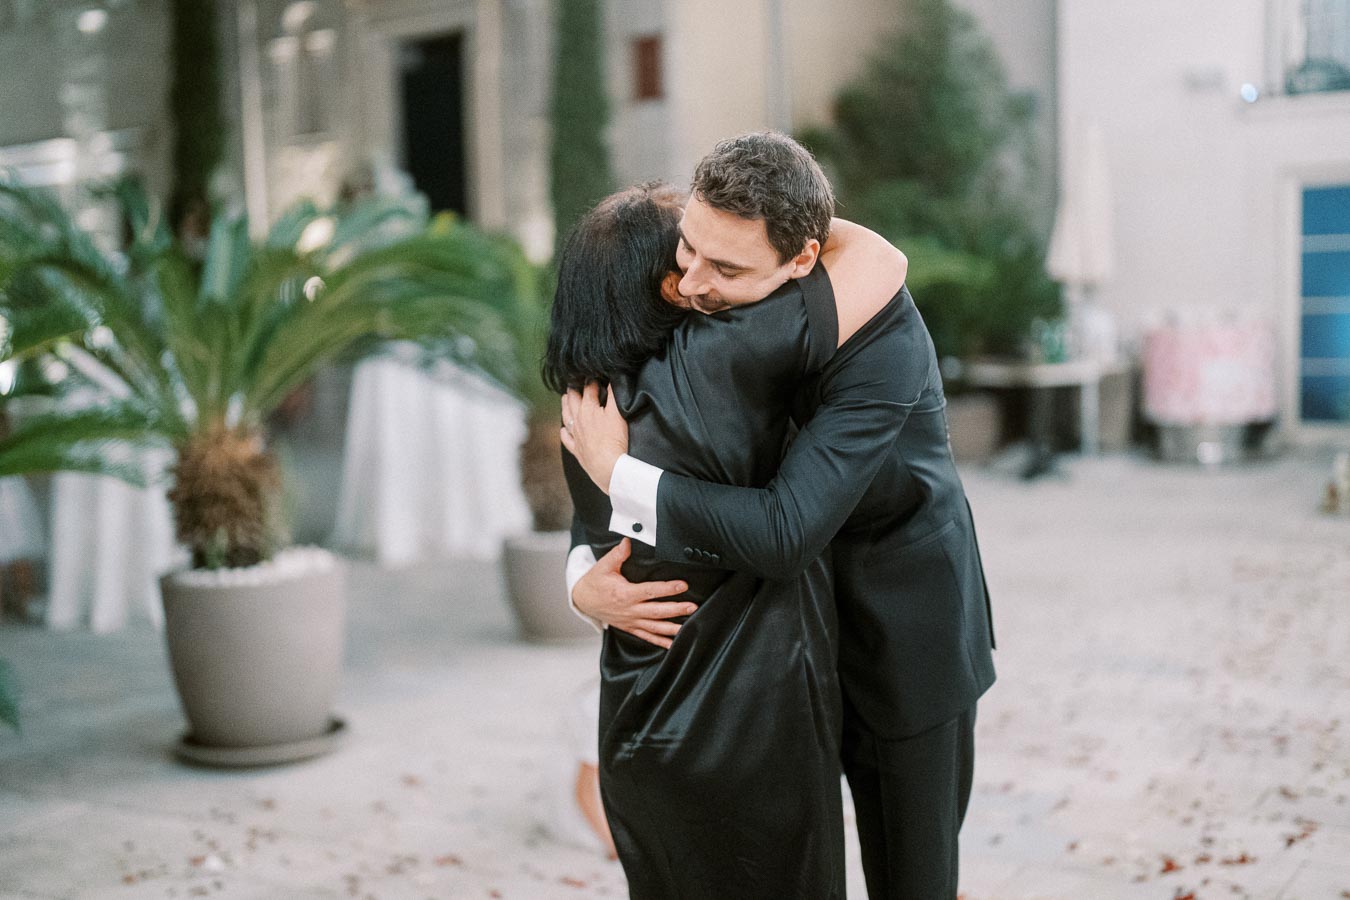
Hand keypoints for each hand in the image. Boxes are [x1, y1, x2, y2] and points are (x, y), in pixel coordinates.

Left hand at [560, 382, 628, 493]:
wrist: (609, 467)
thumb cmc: (615, 440)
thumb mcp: (618, 413)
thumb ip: (614, 394)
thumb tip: (612, 378)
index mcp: (588, 408)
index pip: (588, 389)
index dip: (591, 380)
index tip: (593, 376)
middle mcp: (578, 419)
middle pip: (572, 400)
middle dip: (573, 390)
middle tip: (572, 382)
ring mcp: (575, 435)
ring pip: (566, 416)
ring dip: (565, 406)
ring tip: (565, 398)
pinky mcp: (577, 449)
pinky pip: (566, 438)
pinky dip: (563, 432)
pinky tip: (563, 429)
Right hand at [573, 539, 693, 648]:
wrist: (583, 600)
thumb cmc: (595, 583)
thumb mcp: (603, 566)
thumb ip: (618, 554)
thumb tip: (628, 542)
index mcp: (625, 594)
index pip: (650, 591)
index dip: (667, 588)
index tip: (682, 585)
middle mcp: (629, 610)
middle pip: (656, 611)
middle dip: (676, 609)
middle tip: (692, 606)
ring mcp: (630, 621)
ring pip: (655, 627)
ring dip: (672, 628)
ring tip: (689, 626)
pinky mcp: (630, 627)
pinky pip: (647, 637)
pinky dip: (660, 642)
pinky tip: (673, 644)